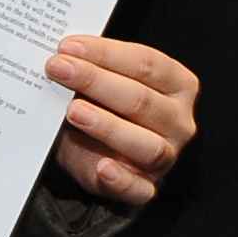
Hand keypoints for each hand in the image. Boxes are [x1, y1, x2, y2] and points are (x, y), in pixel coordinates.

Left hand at [42, 33, 195, 206]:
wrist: (93, 151)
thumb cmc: (102, 107)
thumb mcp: (100, 83)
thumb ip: (91, 66)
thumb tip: (64, 52)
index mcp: (177, 85)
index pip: (146, 64)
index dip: (106, 54)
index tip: (68, 47)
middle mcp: (178, 121)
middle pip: (141, 99)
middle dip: (95, 81)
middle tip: (59, 69)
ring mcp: (167, 157)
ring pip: (145, 144)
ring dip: (107, 126)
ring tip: (73, 111)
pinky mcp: (146, 188)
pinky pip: (138, 188)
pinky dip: (121, 180)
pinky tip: (103, 168)